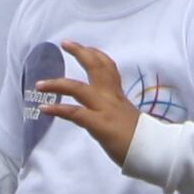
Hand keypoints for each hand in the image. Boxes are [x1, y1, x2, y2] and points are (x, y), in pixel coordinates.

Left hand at [30, 40, 142, 161]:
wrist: (153, 150)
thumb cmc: (142, 139)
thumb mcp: (129, 118)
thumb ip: (116, 111)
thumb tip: (108, 114)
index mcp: (118, 96)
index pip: (108, 68)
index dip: (96, 55)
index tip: (86, 47)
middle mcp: (110, 97)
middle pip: (95, 67)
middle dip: (81, 53)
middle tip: (66, 43)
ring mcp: (103, 109)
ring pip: (77, 88)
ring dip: (56, 84)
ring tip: (40, 84)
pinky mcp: (98, 123)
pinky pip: (74, 113)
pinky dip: (57, 110)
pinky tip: (44, 109)